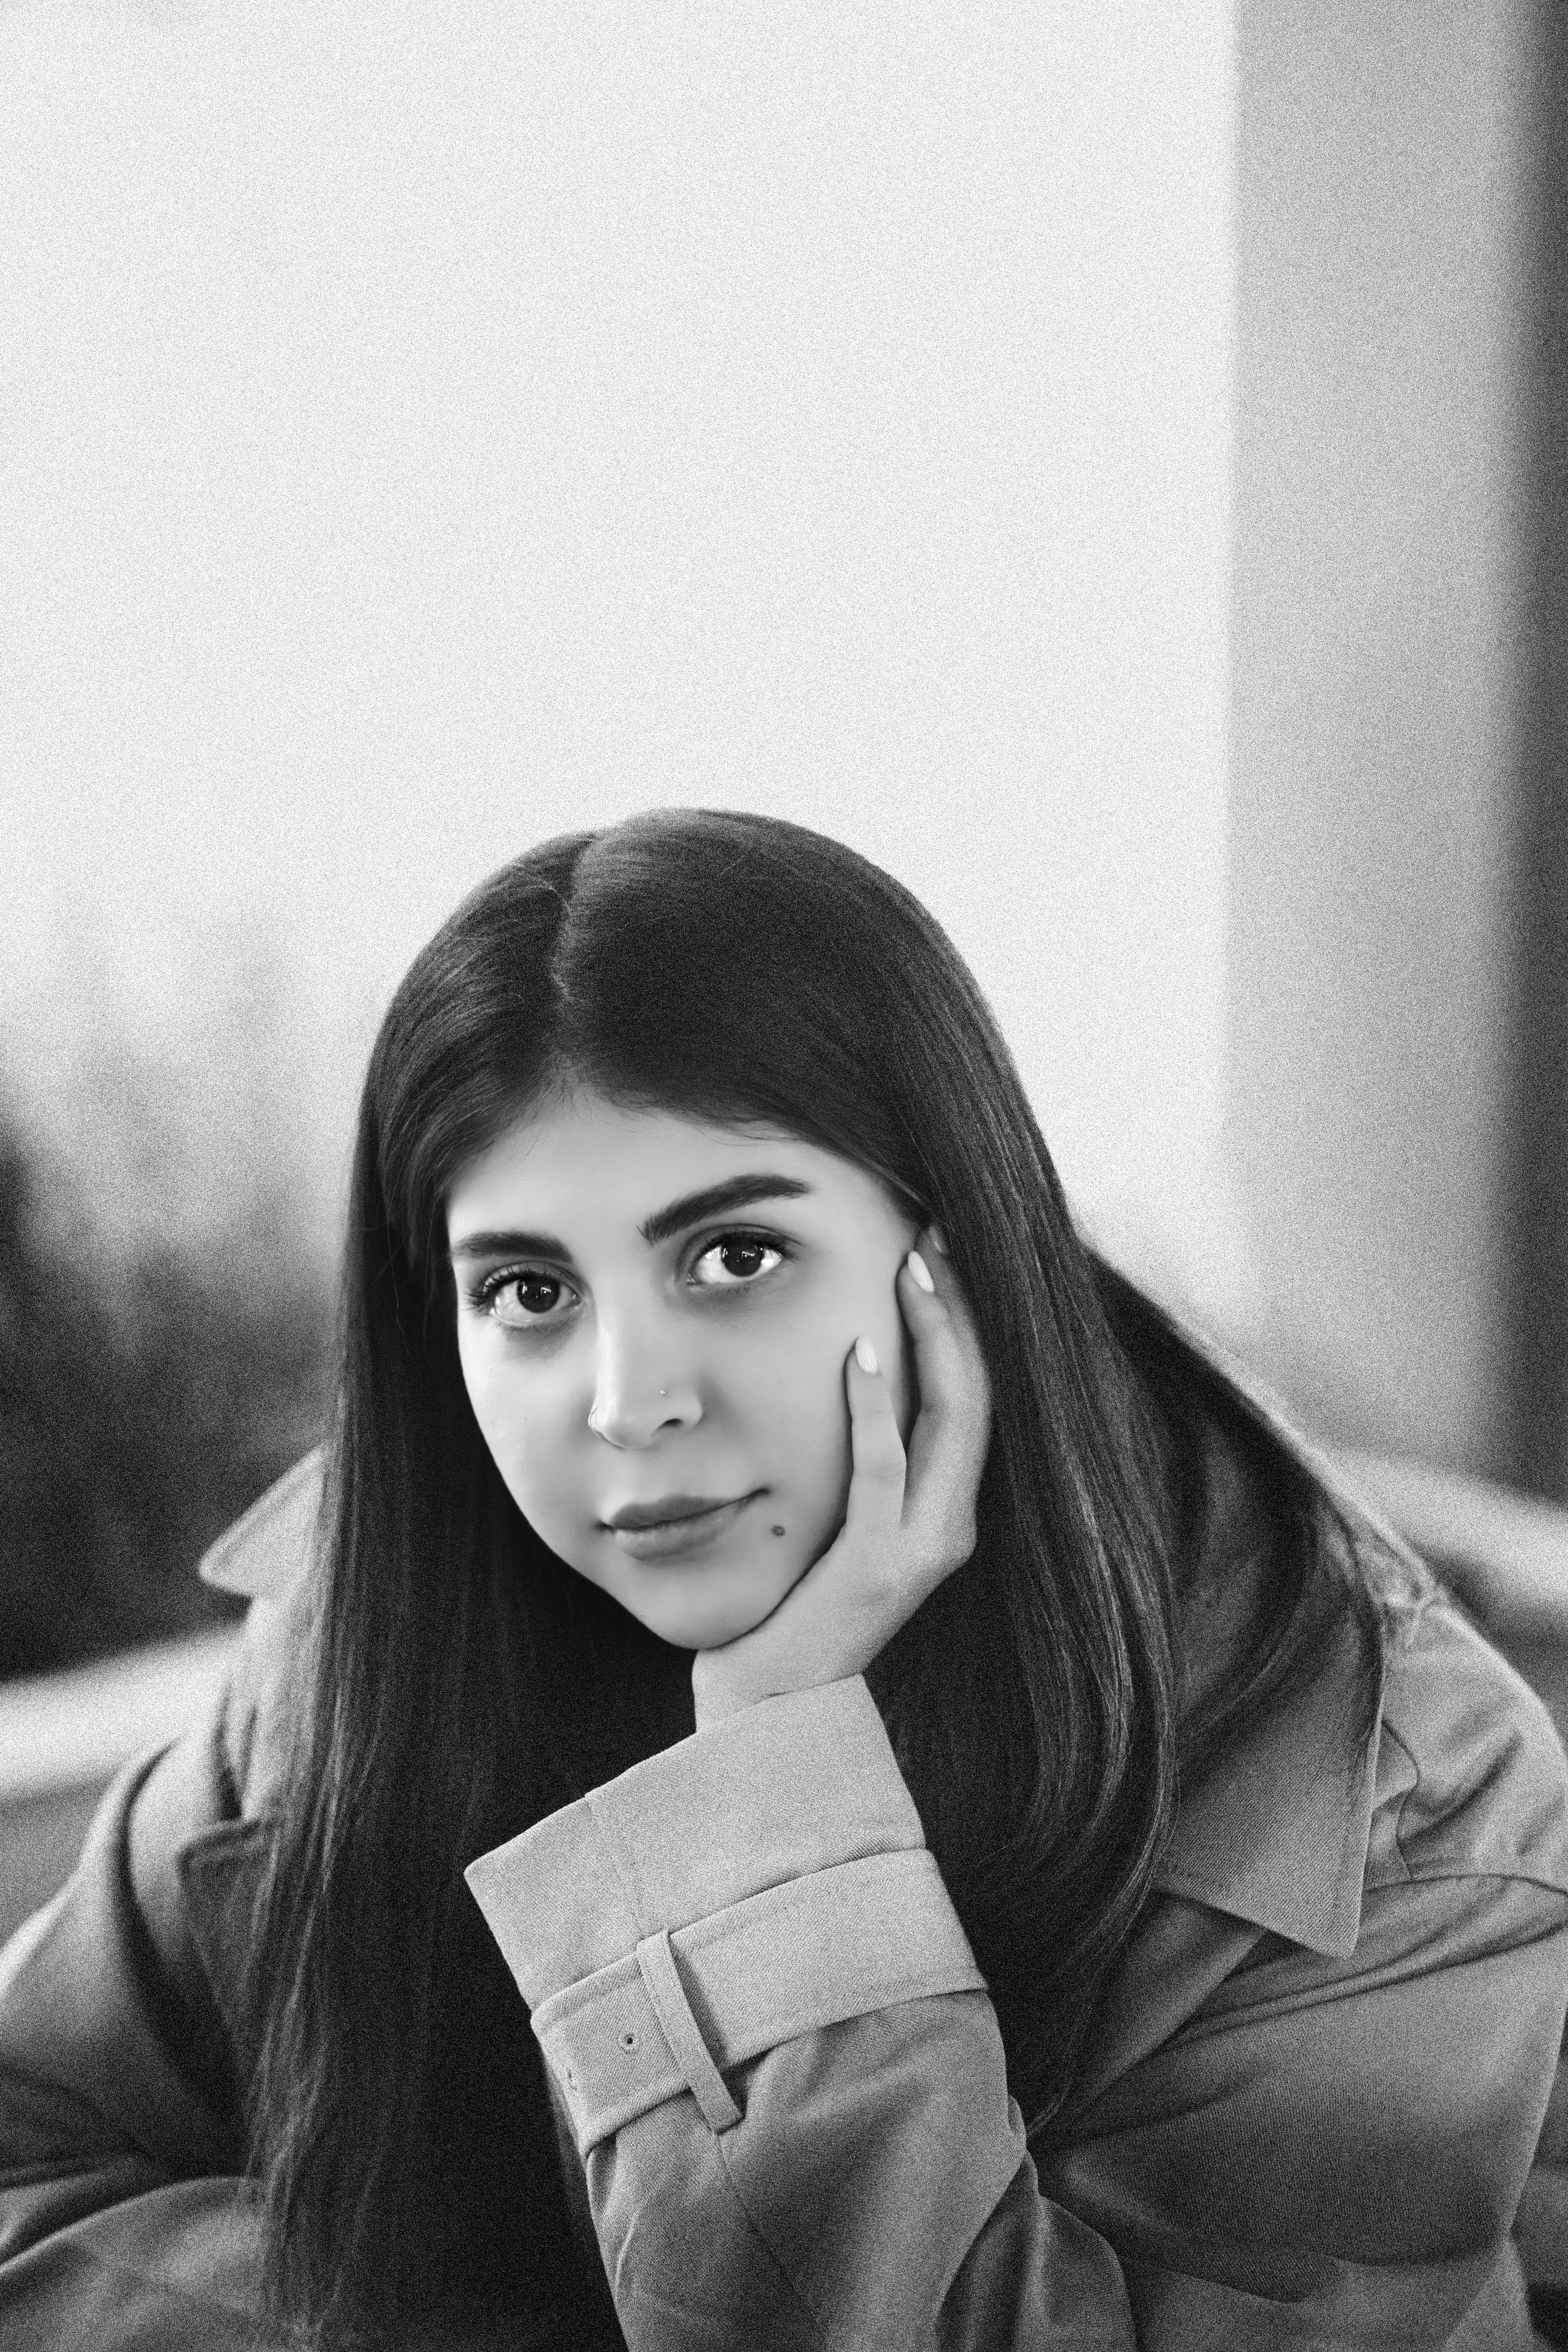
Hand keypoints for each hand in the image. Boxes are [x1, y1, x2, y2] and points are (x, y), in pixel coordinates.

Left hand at [691, 1229, 992, 1726]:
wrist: (769, 1712)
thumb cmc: (790, 1608)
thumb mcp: (836, 1519)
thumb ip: (858, 1459)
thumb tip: (846, 1366)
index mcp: (946, 1515)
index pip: (976, 1398)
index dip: (969, 1322)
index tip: (941, 1250)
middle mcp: (950, 1530)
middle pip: (979, 1396)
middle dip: (963, 1309)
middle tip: (936, 1234)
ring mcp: (920, 1551)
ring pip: (950, 1422)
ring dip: (933, 1337)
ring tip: (913, 1268)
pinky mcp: (874, 1568)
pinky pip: (882, 1471)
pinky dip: (873, 1407)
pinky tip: (858, 1352)